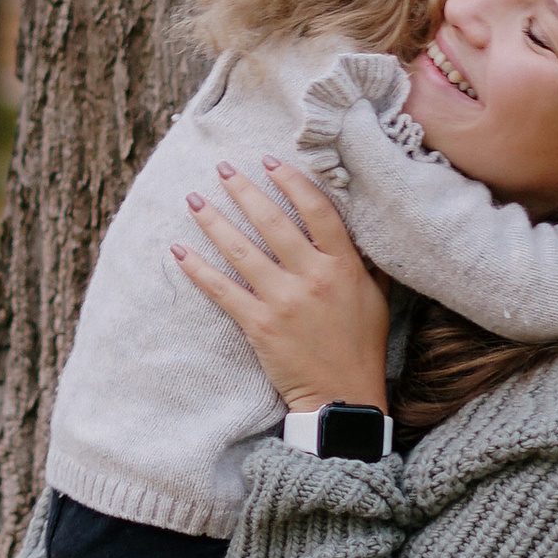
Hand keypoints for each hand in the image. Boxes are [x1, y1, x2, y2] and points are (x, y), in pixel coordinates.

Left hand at [174, 157, 392, 418]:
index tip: (270, 161)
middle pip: (273, 221)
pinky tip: (180, 250)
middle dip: (243, 190)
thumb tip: (359, 226)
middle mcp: (313, 277)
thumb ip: (365, 261)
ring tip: (194, 199)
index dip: (292, 181)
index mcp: (344, 266)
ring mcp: (284, 301)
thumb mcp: (377, 297)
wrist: (343, 397)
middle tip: (222, 168)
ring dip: (214, 221)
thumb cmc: (362, 347)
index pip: (317, 210)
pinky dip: (198, 269)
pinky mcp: (260, 325)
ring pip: (242, 250)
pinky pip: (222, 290)